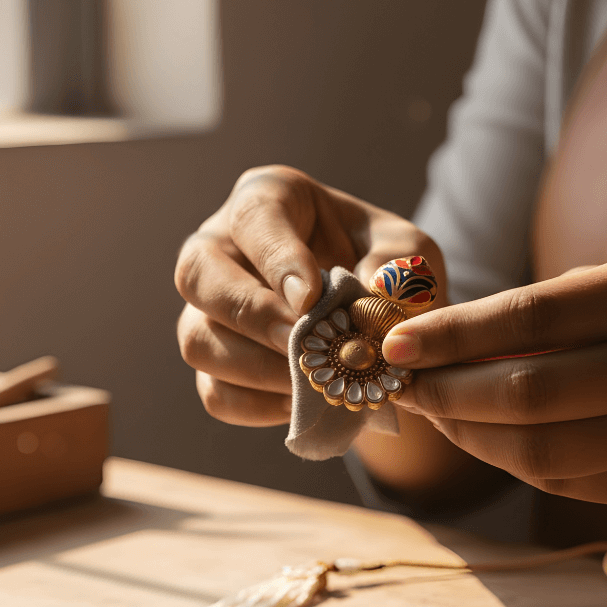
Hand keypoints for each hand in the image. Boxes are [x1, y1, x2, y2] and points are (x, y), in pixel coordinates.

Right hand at [175, 165, 445, 425]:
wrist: (376, 324)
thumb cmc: (383, 270)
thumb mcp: (408, 255)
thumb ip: (399, 266)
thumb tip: (373, 293)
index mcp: (268, 201)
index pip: (254, 217)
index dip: (277, 259)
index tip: (311, 298)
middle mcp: (219, 249)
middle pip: (198, 275)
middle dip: (253, 316)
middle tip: (302, 344)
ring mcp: (205, 310)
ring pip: (198, 340)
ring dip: (257, 369)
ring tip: (313, 380)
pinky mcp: (212, 363)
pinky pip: (215, 392)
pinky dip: (259, 406)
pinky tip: (303, 403)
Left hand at [382, 253, 606, 506]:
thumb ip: (556, 307)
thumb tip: (448, 340)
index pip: (532, 317)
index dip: (452, 335)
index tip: (396, 343)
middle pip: (526, 393)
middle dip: (445, 392)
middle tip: (401, 385)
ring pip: (536, 452)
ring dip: (465, 436)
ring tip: (434, 413)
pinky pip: (560, 482)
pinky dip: (505, 461)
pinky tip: (480, 438)